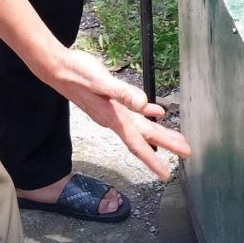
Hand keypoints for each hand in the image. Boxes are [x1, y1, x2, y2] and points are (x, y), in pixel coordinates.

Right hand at [44, 48, 190, 179]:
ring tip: (177, 138)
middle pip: (144, 137)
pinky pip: (134, 112)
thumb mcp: (101, 81)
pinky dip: (147, 113)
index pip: (137, 144)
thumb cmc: (77, 73)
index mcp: (113, 118)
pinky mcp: (111, 101)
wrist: (57, 68)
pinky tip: (157, 112)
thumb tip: (144, 104)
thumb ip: (123, 93)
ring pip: (141, 126)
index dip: (152, 160)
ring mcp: (112, 111)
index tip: (166, 174)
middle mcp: (114, 119)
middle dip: (165, 145)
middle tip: (186, 152)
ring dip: (159, 132)